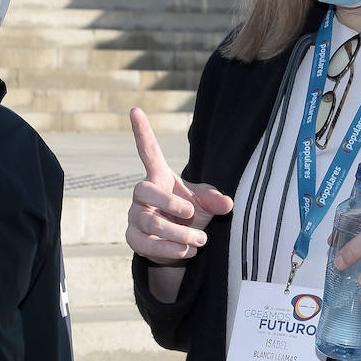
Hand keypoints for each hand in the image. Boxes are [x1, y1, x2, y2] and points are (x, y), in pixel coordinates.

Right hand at [126, 108, 232, 264]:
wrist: (179, 245)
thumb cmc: (190, 215)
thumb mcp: (205, 203)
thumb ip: (215, 199)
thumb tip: (227, 204)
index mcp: (159, 177)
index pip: (148, 151)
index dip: (142, 132)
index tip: (135, 109)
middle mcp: (142, 194)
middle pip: (143, 190)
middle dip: (170, 203)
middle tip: (192, 213)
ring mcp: (135, 216)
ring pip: (150, 222)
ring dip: (178, 233)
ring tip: (200, 240)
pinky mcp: (133, 238)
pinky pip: (147, 244)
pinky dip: (170, 249)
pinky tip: (187, 251)